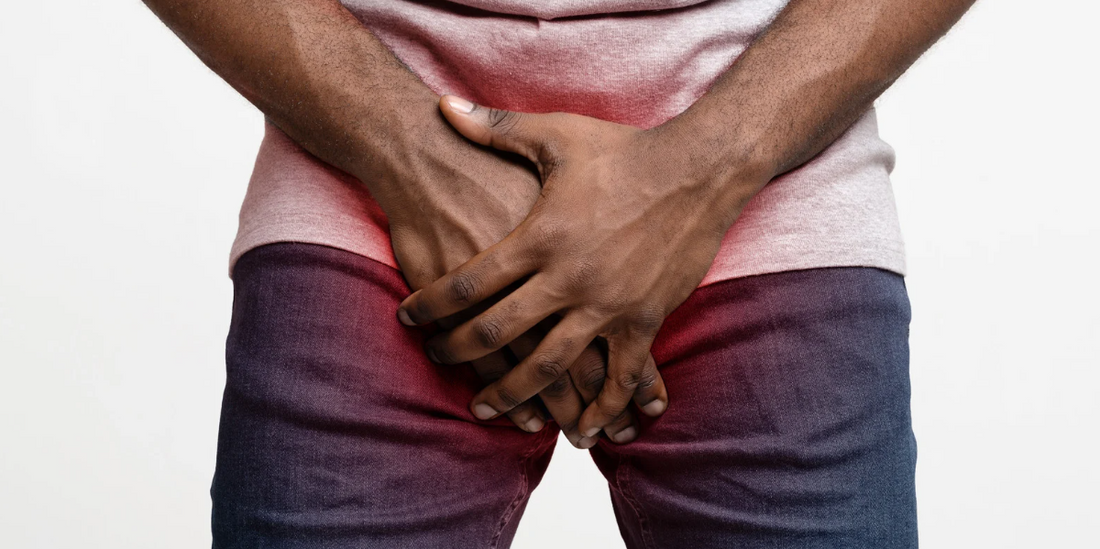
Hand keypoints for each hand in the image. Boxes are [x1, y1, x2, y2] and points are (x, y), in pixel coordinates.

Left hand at [398, 96, 763, 437]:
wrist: (699, 169)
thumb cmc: (625, 150)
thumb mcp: (556, 135)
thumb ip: (495, 128)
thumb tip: (441, 105)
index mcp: (539, 236)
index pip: (467, 283)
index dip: (429, 305)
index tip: (408, 318)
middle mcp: (568, 278)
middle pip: (496, 333)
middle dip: (459, 354)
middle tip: (440, 361)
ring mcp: (607, 305)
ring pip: (550, 366)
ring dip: (516, 395)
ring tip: (492, 412)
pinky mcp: (645, 320)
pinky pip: (618, 376)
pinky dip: (601, 407)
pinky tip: (584, 430)